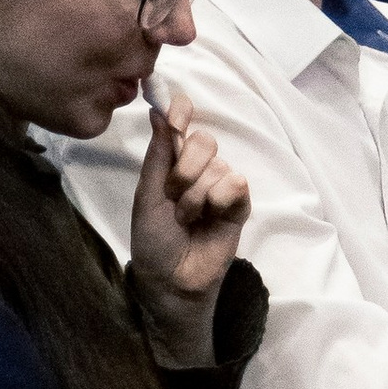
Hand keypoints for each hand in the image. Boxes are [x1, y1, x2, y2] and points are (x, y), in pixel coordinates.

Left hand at [127, 83, 250, 358]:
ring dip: (196, 197)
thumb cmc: (153, 238)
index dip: (182, 112)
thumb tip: (158, 112)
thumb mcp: (147, 194)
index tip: (177, 110)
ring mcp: (222, 185)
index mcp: (174, 163)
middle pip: (204, 142)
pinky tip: (211, 219)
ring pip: (217, 168)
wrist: (170, 278)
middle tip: (174, 198)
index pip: (183, 125)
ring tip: (189, 220)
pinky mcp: (240, 204)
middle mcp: (200, 169)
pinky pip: (236, 184)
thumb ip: (158, 154)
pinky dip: (219, 200)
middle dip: (185, 170)